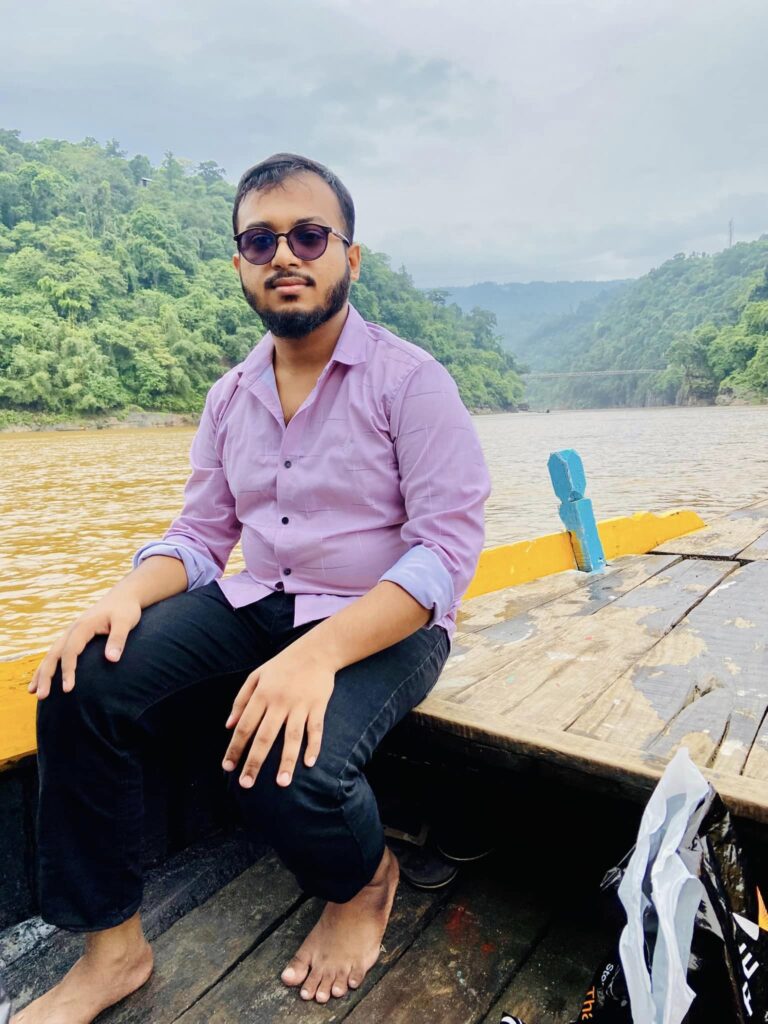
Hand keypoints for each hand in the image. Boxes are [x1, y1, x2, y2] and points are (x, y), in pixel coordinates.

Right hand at [29, 593, 141, 698]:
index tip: (67, 689)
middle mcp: (72, 629)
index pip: (70, 652)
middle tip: (41, 696)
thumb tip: (112, 660)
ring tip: (32, 692)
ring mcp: (71, 632)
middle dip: (45, 676)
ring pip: (51, 653)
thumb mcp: (126, 622)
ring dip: (41, 672)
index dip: (68, 670)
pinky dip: (47, 665)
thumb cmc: (126, 610)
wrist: (124, 596)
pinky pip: (56, 652)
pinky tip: (42, 678)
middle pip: (53, 654)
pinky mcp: (73, 636)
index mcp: (83, 626)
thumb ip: (118, 639)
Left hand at [221, 645, 334, 788]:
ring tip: (281, 783)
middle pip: (265, 737)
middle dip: (254, 762)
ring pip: (292, 737)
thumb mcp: (256, 676)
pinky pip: (316, 729)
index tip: (228, 768)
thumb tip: (228, 726)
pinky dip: (314, 746)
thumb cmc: (283, 665)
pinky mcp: (318, 705)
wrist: (317, 650)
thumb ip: (241, 700)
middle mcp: (279, 702)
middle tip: (246, 784)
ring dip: (286, 761)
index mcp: (262, 694)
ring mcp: (300, 704)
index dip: (235, 748)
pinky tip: (309, 763)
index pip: (244, 726)